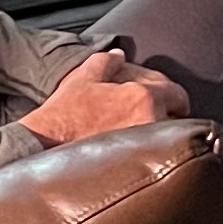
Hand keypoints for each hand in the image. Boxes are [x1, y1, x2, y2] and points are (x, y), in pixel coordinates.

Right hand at [20, 48, 179, 145]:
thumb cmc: (63, 112)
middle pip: (177, 120)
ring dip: (161, 137)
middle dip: (170, 118)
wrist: (44, 145)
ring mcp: (145, 148)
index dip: (176, 98)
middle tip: (158, 118)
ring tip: (146, 136)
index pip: (178, 95)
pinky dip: (149, 153)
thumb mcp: (83, 78)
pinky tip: (135, 152)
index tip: (174, 103)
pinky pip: (152, 157)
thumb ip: (106, 62)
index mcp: (143, 98)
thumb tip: (118, 56)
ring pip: (167, 141)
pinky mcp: (134, 167)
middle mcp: (151, 123)